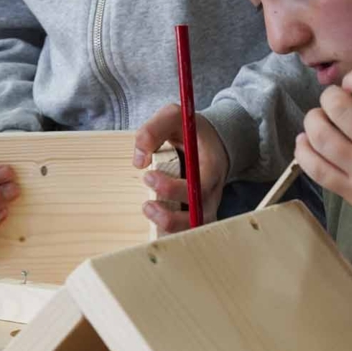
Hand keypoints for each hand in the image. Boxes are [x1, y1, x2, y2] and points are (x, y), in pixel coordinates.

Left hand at [132, 104, 230, 233]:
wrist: (212, 143)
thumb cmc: (192, 131)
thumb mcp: (174, 117)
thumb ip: (154, 129)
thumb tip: (139, 160)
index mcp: (211, 168)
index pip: (198, 188)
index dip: (171, 189)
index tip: (148, 176)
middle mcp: (212, 193)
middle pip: (198, 218)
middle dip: (169, 217)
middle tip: (147, 203)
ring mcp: (207, 207)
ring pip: (194, 231)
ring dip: (168, 228)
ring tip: (149, 210)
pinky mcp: (199, 215)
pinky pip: (188, 233)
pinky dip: (171, 233)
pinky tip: (154, 222)